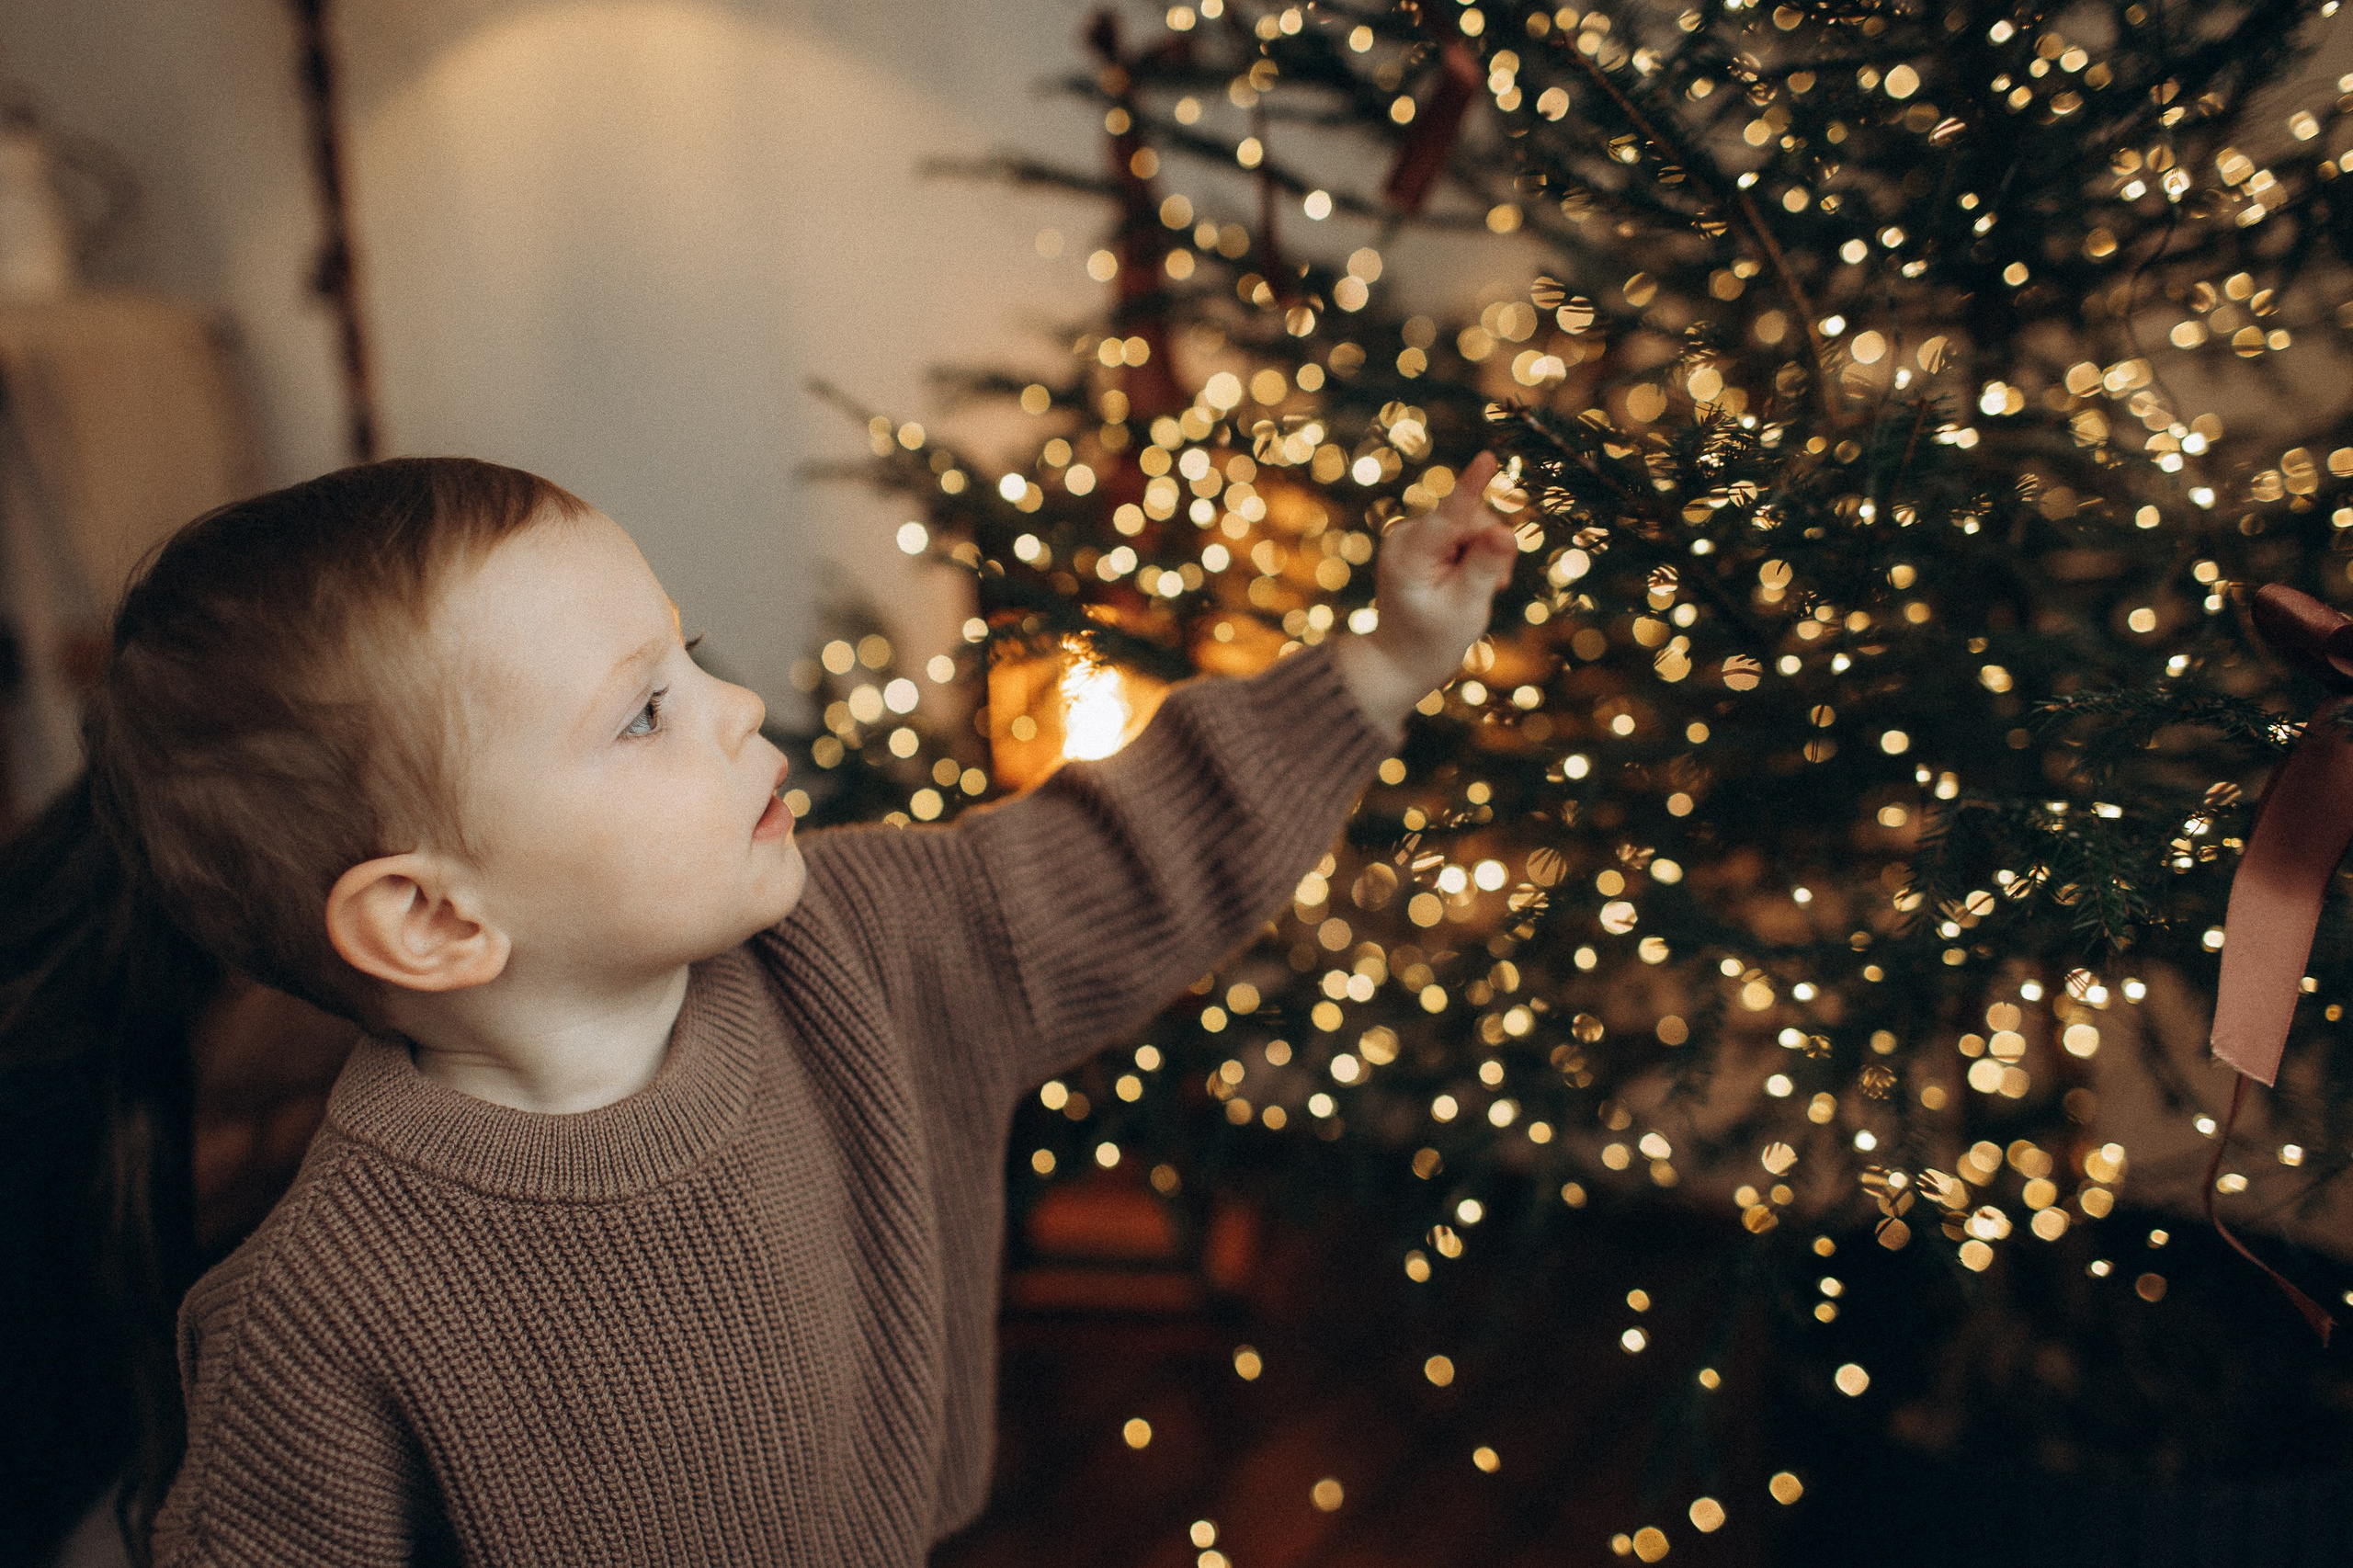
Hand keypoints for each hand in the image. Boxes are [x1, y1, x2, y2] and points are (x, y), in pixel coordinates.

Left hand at [1332, 450, 1518, 737]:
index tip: (1487, 458)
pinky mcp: (1426, 538)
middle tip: (1495, 588)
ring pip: (1473, 524)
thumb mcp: (1465, 609)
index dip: (1472, 487)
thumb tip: (1506, 534)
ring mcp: (1414, 535)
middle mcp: (1407, 536)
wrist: (1403, 658)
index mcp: (1409, 555)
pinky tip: (1470, 581)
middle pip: (1471, 520)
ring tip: (1478, 590)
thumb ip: (1485, 569)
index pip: (1449, 516)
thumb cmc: (1432, 640)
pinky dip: (1477, 555)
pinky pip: (1466, 532)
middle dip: (1491, 548)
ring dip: (1486, 554)